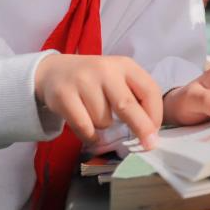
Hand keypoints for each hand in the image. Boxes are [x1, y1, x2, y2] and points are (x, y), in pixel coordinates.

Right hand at [34, 54, 161, 148]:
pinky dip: (90, 136)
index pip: (148, 89)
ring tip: (95, 114)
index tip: (155, 131)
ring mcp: (83, 81)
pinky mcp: (64, 95)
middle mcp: (105, 69)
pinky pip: (85, 128)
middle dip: (141, 127)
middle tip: (149, 144)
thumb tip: (150, 130)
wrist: (54, 72)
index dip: (155, 113)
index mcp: (124, 64)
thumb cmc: (94, 80)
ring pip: (104, 121)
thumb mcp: (117, 78)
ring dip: (104, 127)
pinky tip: (88, 130)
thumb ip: (135, 97)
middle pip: (127, 105)